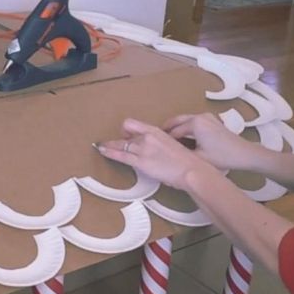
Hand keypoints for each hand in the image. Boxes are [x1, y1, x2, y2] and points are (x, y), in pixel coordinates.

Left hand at [97, 118, 218, 190]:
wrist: (191, 170)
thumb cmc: (186, 161)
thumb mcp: (172, 145)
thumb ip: (160, 144)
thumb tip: (154, 149)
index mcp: (156, 131)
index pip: (133, 124)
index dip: (126, 130)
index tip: (124, 135)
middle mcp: (147, 137)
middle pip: (125, 133)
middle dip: (118, 139)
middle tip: (113, 143)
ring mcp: (143, 149)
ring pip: (120, 144)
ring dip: (110, 146)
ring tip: (101, 147)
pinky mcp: (141, 162)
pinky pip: (121, 155)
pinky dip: (110, 153)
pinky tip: (103, 152)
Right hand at [162, 113, 269, 171]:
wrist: (244, 153)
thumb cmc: (222, 156)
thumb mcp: (199, 157)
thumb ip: (182, 153)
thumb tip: (168, 154)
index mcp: (195, 123)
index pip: (174, 131)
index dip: (164, 139)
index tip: (154, 145)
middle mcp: (199, 116)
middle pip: (178, 120)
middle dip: (167, 128)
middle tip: (154, 137)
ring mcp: (207, 117)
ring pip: (185, 120)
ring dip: (176, 127)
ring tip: (166, 138)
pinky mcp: (212, 121)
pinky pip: (193, 121)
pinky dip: (185, 127)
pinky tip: (182, 136)